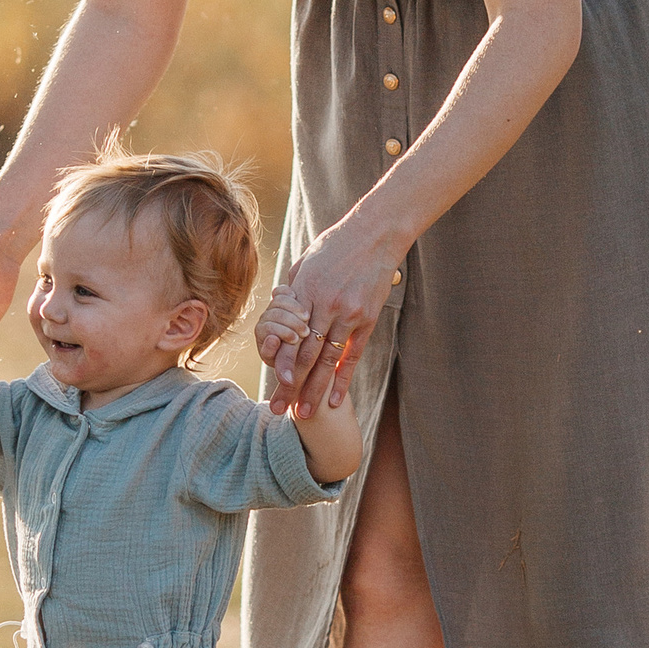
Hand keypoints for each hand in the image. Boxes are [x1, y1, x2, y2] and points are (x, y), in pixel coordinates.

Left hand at [255, 222, 402, 415]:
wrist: (376, 233)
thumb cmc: (336, 245)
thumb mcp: (306, 263)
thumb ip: (293, 291)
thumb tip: (278, 310)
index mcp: (305, 292)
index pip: (289, 337)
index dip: (281, 365)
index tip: (273, 386)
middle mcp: (326, 305)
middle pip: (305, 355)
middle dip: (291, 387)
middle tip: (279, 411)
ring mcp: (348, 314)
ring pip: (327, 360)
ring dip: (314, 390)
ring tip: (304, 414)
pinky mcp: (367, 319)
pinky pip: (352, 356)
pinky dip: (342, 379)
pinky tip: (333, 399)